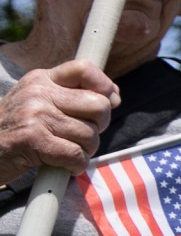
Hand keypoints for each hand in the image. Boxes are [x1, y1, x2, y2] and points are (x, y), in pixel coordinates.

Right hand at [0, 62, 118, 186]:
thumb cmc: (12, 130)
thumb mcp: (35, 102)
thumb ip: (69, 96)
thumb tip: (113, 96)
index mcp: (41, 79)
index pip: (84, 68)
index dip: (105, 85)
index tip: (109, 101)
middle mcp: (38, 93)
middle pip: (98, 105)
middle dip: (99, 125)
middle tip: (84, 136)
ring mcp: (35, 116)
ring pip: (89, 134)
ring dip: (86, 150)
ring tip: (70, 153)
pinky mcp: (32, 140)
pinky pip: (75, 153)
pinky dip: (76, 164)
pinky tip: (67, 166)